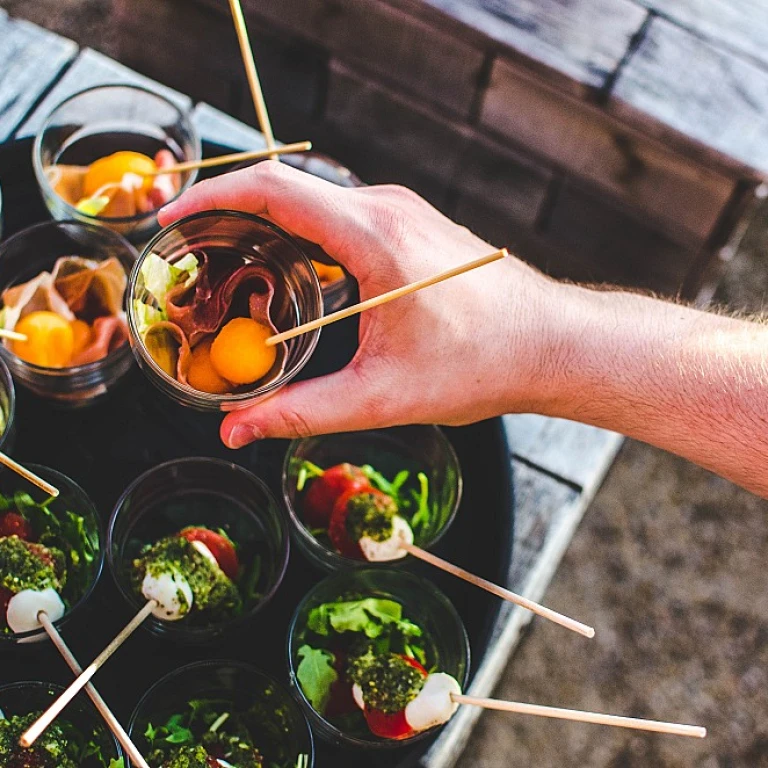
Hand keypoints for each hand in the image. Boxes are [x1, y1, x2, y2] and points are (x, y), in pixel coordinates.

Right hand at [159, 161, 559, 447]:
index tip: (172, 220)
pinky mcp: (411, 224)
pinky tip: (290, 276)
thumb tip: (236, 429)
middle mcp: (386, 208)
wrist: (550, 344)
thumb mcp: (382, 396)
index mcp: (374, 236)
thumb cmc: (482, 364)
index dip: (212, 197)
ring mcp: (401, 211)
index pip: (274, 190)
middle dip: (229, 218)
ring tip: (230, 270)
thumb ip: (301, 411)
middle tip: (191, 259)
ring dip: (266, 228)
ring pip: (313, 204)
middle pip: (286, 191)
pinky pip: (340, 216)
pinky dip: (301, 236)